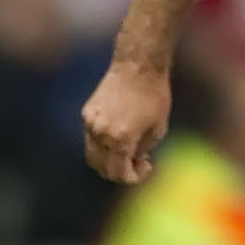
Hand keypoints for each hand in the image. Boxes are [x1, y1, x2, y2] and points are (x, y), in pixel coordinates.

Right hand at [82, 61, 171, 184]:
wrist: (138, 67)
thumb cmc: (155, 97)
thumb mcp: (158, 129)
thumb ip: (142, 151)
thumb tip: (133, 162)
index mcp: (120, 139)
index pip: (118, 173)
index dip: (132, 177)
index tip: (145, 169)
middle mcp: (100, 133)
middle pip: (101, 168)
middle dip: (119, 171)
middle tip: (137, 164)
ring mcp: (90, 123)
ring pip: (92, 155)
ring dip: (109, 160)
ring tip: (128, 151)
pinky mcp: (87, 113)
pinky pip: (91, 138)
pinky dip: (102, 145)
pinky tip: (119, 137)